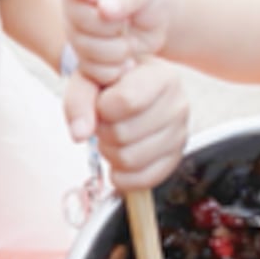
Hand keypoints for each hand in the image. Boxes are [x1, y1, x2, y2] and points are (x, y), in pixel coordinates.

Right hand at [56, 0, 175, 84]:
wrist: (158, 20)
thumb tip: (104, 9)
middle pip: (76, 16)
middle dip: (109, 25)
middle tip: (128, 21)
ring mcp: (74, 27)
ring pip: (83, 47)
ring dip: (115, 50)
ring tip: (130, 42)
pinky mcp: (83, 54)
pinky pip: (90, 68)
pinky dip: (114, 69)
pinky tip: (128, 61)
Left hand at [64, 57, 188, 189]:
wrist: (135, 91)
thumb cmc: (115, 84)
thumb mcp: (90, 79)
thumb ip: (79, 100)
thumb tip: (80, 133)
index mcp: (162, 77)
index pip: (126, 101)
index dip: (101, 107)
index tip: (102, 102)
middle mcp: (178, 106)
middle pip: (123, 134)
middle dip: (103, 131)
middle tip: (106, 121)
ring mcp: (179, 136)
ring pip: (129, 160)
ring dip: (110, 152)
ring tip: (114, 137)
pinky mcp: (174, 161)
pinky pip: (141, 181)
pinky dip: (122, 175)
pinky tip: (120, 157)